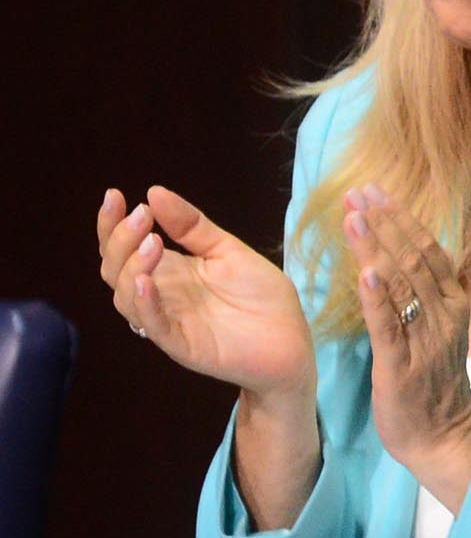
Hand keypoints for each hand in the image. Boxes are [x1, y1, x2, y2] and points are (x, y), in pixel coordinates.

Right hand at [94, 185, 315, 406]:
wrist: (292, 341)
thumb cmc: (262, 296)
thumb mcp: (228, 250)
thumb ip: (193, 226)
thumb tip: (155, 192)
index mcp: (170, 271)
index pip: (124, 248)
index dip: (112, 224)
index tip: (114, 194)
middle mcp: (161, 295)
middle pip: (115, 269)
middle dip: (120, 239)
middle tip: (140, 215)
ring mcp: (168, 320)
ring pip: (126, 296)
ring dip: (133, 267)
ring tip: (153, 242)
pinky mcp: (182, 345)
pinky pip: (153, 326)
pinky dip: (145, 303)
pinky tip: (145, 281)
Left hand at [344, 186, 470, 506]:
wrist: (445, 439)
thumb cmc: (434, 387)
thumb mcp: (436, 334)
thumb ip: (421, 299)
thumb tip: (396, 263)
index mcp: (453, 304)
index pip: (429, 250)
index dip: (401, 218)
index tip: (375, 191)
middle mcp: (445, 315)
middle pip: (416, 257)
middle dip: (386, 221)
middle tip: (359, 190)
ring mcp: (426, 339)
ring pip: (402, 283)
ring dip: (377, 246)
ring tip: (354, 216)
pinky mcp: (403, 365)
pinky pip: (390, 325)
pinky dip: (378, 297)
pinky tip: (365, 272)